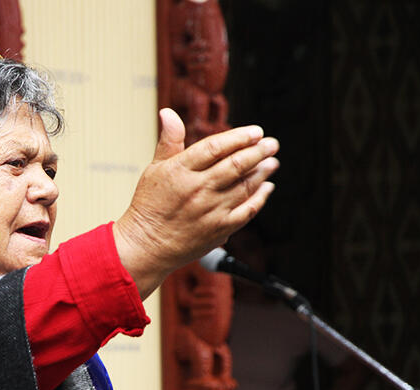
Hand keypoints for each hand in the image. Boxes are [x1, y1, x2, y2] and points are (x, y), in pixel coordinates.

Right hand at [114, 108, 278, 298]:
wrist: (147, 246)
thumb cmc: (149, 206)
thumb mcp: (154, 169)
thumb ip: (169, 141)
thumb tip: (168, 113)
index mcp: (180, 171)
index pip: (216, 147)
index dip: (239, 137)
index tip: (255, 132)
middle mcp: (198, 189)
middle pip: (236, 165)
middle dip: (258, 152)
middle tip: (271, 144)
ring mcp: (211, 210)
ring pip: (245, 186)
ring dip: (262, 172)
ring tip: (272, 161)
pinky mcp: (220, 229)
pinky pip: (247, 210)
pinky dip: (260, 197)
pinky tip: (266, 188)